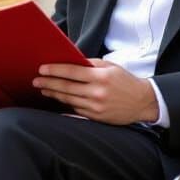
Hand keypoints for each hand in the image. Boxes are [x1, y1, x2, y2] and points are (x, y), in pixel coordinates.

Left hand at [32, 58, 158, 124]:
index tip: (42, 69)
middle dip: (49, 83)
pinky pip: (76, 111)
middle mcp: (97, 93)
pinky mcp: (96, 118)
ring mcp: (96, 107)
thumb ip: (91, 64)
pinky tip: (56, 101)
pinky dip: (64, 105)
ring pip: (68, 100)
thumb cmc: (126, 81)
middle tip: (36, 81)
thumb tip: (71, 62)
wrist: (143, 102)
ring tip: (43, 89)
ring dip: (54, 94)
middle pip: (66, 88)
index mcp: (101, 77)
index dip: (55, 70)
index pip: (72, 72)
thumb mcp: (111, 67)